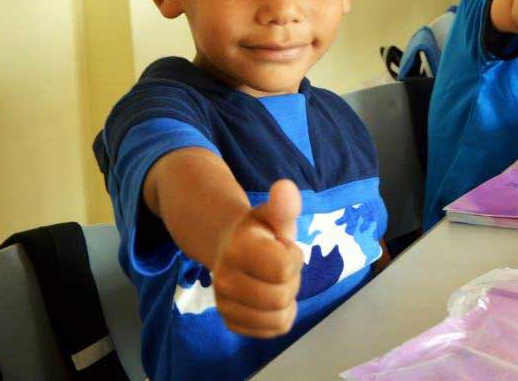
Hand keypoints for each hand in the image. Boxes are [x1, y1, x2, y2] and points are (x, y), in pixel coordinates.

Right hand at [211, 180, 304, 338]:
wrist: (230, 248)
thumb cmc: (260, 232)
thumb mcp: (273, 215)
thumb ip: (284, 206)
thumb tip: (285, 186)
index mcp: (238, 250)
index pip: (283, 268)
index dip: (293, 257)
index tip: (283, 247)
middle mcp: (224, 280)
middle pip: (281, 297)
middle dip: (291, 280)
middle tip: (280, 266)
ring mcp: (225, 305)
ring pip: (278, 318)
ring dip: (286, 300)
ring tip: (275, 281)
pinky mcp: (231, 323)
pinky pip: (272, 331)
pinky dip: (279, 317)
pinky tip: (271, 299)